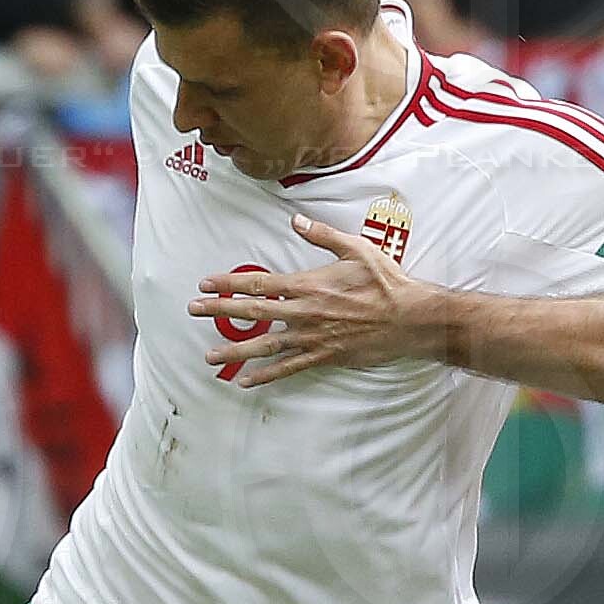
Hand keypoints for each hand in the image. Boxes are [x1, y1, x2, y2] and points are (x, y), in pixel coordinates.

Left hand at [188, 213, 437, 383]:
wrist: (411, 319)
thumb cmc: (386, 281)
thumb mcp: (357, 248)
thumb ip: (323, 235)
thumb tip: (296, 222)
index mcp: (310, 285)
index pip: (259, 284)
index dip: (229, 284)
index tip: (206, 284)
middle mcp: (305, 312)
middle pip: (253, 313)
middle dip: (219, 311)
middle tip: (193, 310)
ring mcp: (313, 337)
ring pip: (266, 345)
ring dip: (235, 350)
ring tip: (209, 355)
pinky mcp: (325, 356)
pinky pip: (290, 368)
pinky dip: (266, 375)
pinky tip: (245, 381)